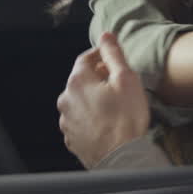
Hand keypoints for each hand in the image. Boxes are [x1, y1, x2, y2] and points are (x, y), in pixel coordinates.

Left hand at [57, 32, 150, 167]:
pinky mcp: (71, 137)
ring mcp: (66, 120)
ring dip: (94, 98)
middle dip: (98, 78)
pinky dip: (91, 117)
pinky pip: (80, 120)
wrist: (121, 157)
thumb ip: (113, 54)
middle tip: (118, 83)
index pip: (86, 58)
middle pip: (81, 80)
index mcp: (78, 81)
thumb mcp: (126, 79)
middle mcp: (66, 99)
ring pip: (80, 101)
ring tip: (115, 106)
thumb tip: (106, 35)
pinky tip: (107, 122)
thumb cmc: (126, 119)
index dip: (101, 55)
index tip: (112, 58)